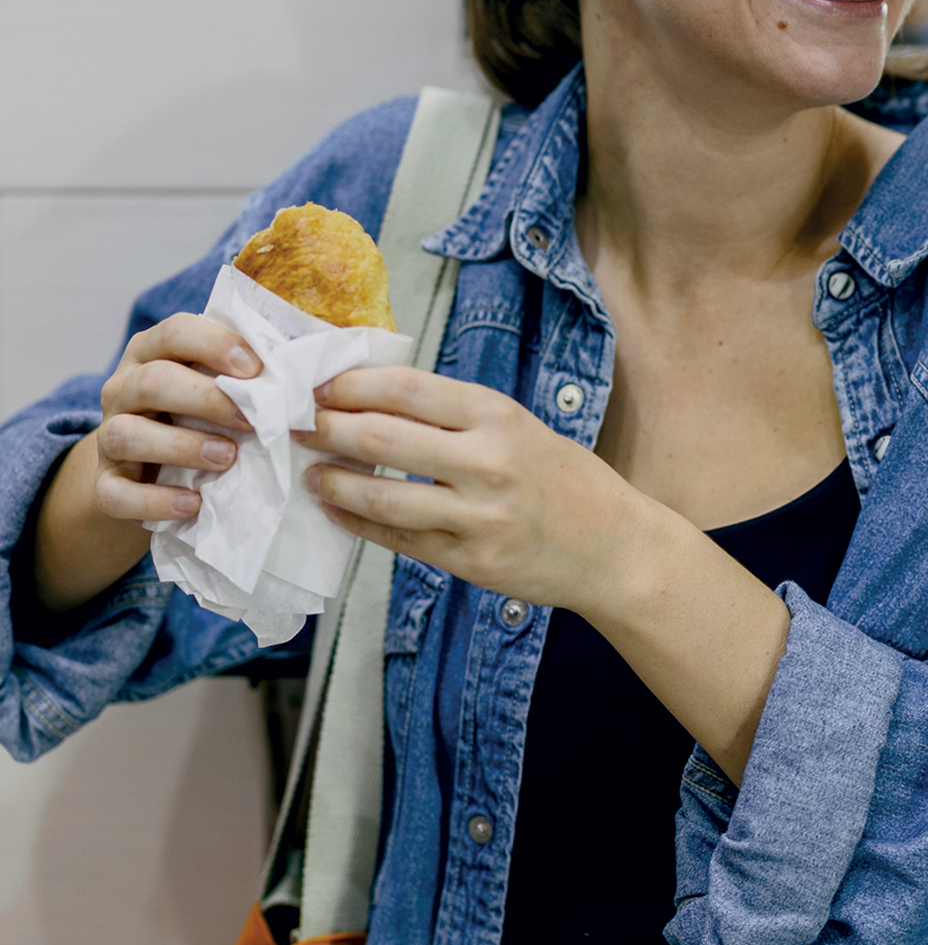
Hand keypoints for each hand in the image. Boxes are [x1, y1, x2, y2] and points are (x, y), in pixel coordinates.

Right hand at [93, 311, 261, 525]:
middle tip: (251, 421)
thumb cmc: (196, 417)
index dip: (215, 345)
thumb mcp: (214, 387)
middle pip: (152, 381)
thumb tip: (305, 367)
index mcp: (151, 353)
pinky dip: (155, 501)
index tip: (256, 369)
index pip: (174, 331)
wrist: (144, 472)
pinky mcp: (104, 486)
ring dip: (180, 447)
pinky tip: (193, 504)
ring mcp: (108, 438)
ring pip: (127, 435)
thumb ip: (244, 373)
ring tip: (227, 459)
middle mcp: (122, 390)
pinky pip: (115, 495)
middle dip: (206, 399)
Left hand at [299, 368, 641, 612]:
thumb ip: (457, 417)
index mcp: (498, 416)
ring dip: (336, 482)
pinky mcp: (470, 560)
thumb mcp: (522, 427)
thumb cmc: (566, 481)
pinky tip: (338, 511)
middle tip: (295, 424)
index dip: (351, 385)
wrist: (615, 548)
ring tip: (310, 473)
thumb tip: (378, 400)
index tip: (318, 384)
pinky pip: (399, 540)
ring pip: (383, 496)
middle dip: (328, 428)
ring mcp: (477, 516)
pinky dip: (360, 523)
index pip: (406, 389)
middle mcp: (487, 462)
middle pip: (383, 437)